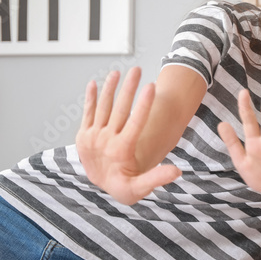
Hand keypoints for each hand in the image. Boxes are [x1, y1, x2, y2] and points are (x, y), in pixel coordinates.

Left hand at [76, 66, 181, 204]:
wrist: (101, 189)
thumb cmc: (125, 187)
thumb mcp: (140, 188)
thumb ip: (157, 178)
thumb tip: (177, 172)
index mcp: (121, 150)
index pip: (135, 123)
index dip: (144, 104)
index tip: (151, 87)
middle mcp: (106, 141)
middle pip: (119, 109)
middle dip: (128, 88)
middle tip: (137, 70)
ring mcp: (93, 136)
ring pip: (102, 107)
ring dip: (110, 88)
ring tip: (118, 72)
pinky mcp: (84, 135)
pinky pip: (87, 113)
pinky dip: (89, 98)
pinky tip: (93, 83)